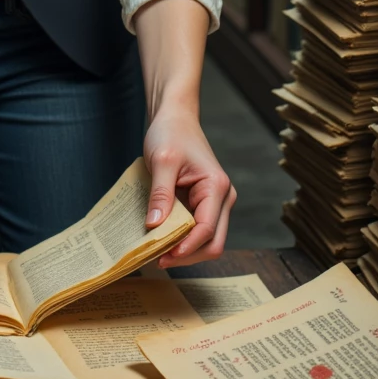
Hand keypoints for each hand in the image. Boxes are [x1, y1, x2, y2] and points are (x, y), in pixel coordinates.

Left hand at [143, 106, 235, 265]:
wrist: (175, 118)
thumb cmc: (171, 133)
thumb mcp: (162, 161)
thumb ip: (160, 194)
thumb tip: (155, 226)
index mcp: (217, 187)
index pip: (207, 229)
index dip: (187, 247)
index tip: (164, 256)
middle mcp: (222, 198)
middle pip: (212, 243)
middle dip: (187, 255)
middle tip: (158, 259)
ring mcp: (214, 203)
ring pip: (205, 241)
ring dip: (184, 250)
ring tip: (156, 252)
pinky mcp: (203, 205)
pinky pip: (195, 230)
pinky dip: (180, 239)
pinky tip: (160, 240)